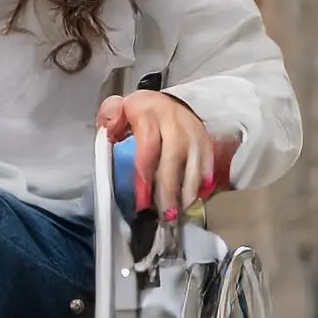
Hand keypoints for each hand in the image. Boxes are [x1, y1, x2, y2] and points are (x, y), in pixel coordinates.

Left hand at [96, 89, 225, 222]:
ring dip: (187, 194)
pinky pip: (208, 170)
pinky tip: (192, 204)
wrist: (173, 102)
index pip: (148, 147)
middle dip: (169, 190)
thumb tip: (108, 133)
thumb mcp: (120, 108)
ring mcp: (195, 136)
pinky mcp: (208, 146)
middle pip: (173, 161)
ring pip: (194, 168)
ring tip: (178, 214)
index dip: (145, 175)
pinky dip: (201, 188)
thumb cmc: (143, 113)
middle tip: (165, 215)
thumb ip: (110, 118)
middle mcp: (176, 125)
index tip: (142, 199)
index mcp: (149, 114)